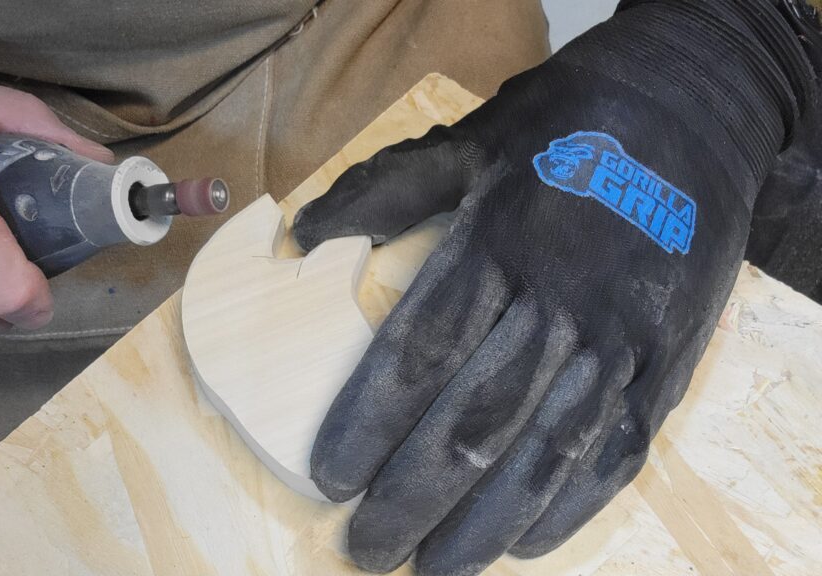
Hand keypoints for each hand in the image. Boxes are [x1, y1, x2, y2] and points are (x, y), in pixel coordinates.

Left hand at [294, 1, 815, 573]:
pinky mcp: (672, 360)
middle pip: (478, 417)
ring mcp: (626, 336)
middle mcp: (564, 300)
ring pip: (548, 448)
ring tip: (433, 568)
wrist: (698, 107)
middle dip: (415, 493)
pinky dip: (572, 503)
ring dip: (485, 520)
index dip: (371, 423)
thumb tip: (297, 237)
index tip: (329, 478)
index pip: (422, 352)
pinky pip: (622, 447)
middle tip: (366, 547)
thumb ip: (384, 190)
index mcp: (502, 242)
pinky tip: (525, 543)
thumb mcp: (471, 136)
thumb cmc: (568, 123)